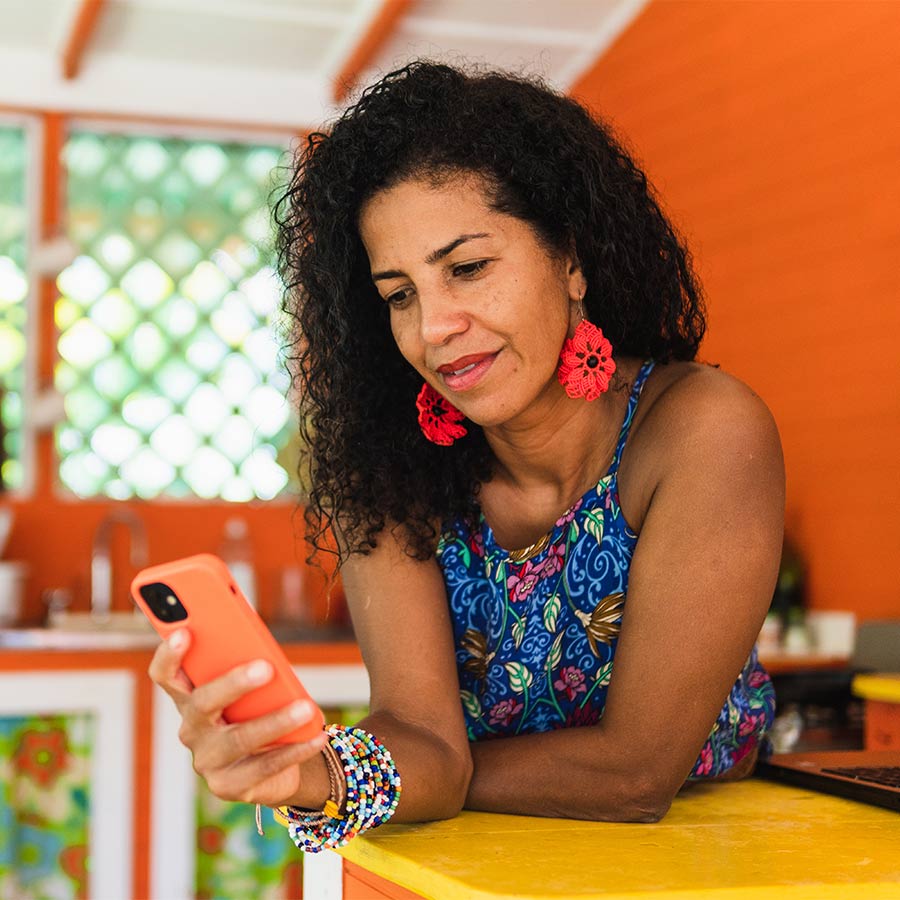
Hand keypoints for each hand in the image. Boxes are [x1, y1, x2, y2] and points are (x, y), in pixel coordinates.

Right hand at [148, 629, 327, 806]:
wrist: (275, 763)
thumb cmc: (260, 710)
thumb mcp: (254, 688)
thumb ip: (251, 668)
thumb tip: (268, 658)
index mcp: (190, 698)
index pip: (167, 675)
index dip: (170, 655)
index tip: (184, 632)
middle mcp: (191, 730)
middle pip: (202, 703)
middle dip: (233, 683)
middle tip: (266, 668)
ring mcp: (207, 761)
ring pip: (239, 738)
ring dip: (276, 721)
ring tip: (306, 708)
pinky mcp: (229, 786)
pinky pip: (265, 766)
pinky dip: (295, 750)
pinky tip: (317, 736)